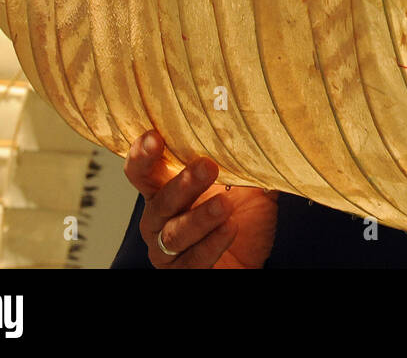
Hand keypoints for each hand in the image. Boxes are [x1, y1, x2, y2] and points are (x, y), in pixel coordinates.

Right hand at [124, 130, 279, 268]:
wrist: (249, 258)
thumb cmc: (240, 216)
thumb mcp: (246, 183)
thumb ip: (246, 160)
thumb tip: (264, 134)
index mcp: (165, 190)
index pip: (142, 172)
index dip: (142, 155)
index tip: (154, 138)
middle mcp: (159, 219)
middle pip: (161, 201)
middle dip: (183, 184)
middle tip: (207, 167)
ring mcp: (166, 249)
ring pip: (175, 233)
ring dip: (200, 217)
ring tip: (225, 204)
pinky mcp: (181, 272)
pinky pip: (193, 260)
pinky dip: (212, 244)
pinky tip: (231, 228)